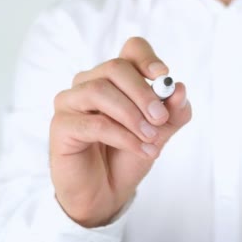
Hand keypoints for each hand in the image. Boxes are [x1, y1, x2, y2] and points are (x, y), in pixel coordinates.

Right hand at [49, 37, 191, 227]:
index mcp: (116, 78)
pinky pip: (93, 122)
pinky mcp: (61, 126)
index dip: (147, 58)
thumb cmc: (128, 155)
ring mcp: (71, 102)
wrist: (107, 192)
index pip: (131, 49)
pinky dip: (122, 136)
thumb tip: (180, 89)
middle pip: (116, 67)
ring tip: (151, 138)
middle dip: (143, 92)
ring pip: (99, 90)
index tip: (163, 76)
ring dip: (131, 115)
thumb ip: (173, 112)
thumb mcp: (159, 133)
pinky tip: (140, 149)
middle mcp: (90, 82)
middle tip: (160, 117)